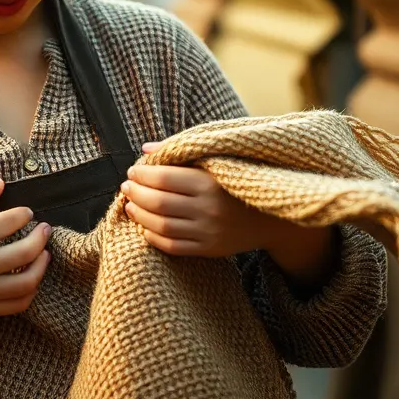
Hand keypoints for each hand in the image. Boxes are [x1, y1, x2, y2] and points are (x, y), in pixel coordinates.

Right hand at [0, 178, 51, 320]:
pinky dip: (30, 291)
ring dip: (42, 265)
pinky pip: (17, 305)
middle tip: (44, 229)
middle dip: (41, 236)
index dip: (24, 214)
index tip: (26, 212)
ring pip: (27, 282)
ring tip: (44, 253)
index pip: (10, 222)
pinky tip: (30, 277)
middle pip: (25, 251)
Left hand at [122, 143, 336, 283]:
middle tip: (127, 186)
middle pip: (158, 203)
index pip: (163, 178)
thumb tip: (145, 149)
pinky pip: (173, 246)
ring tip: (130, 205)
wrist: (272, 215)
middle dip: (136, 194)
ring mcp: (209, 232)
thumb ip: (181, 154)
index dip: (142, 174)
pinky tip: (145, 226)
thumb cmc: (237, 180)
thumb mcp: (215, 161)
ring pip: (162, 226)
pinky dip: (154, 237)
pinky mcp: (210, 249)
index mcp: (209, 182)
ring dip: (139, 215)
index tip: (133, 170)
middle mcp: (208, 208)